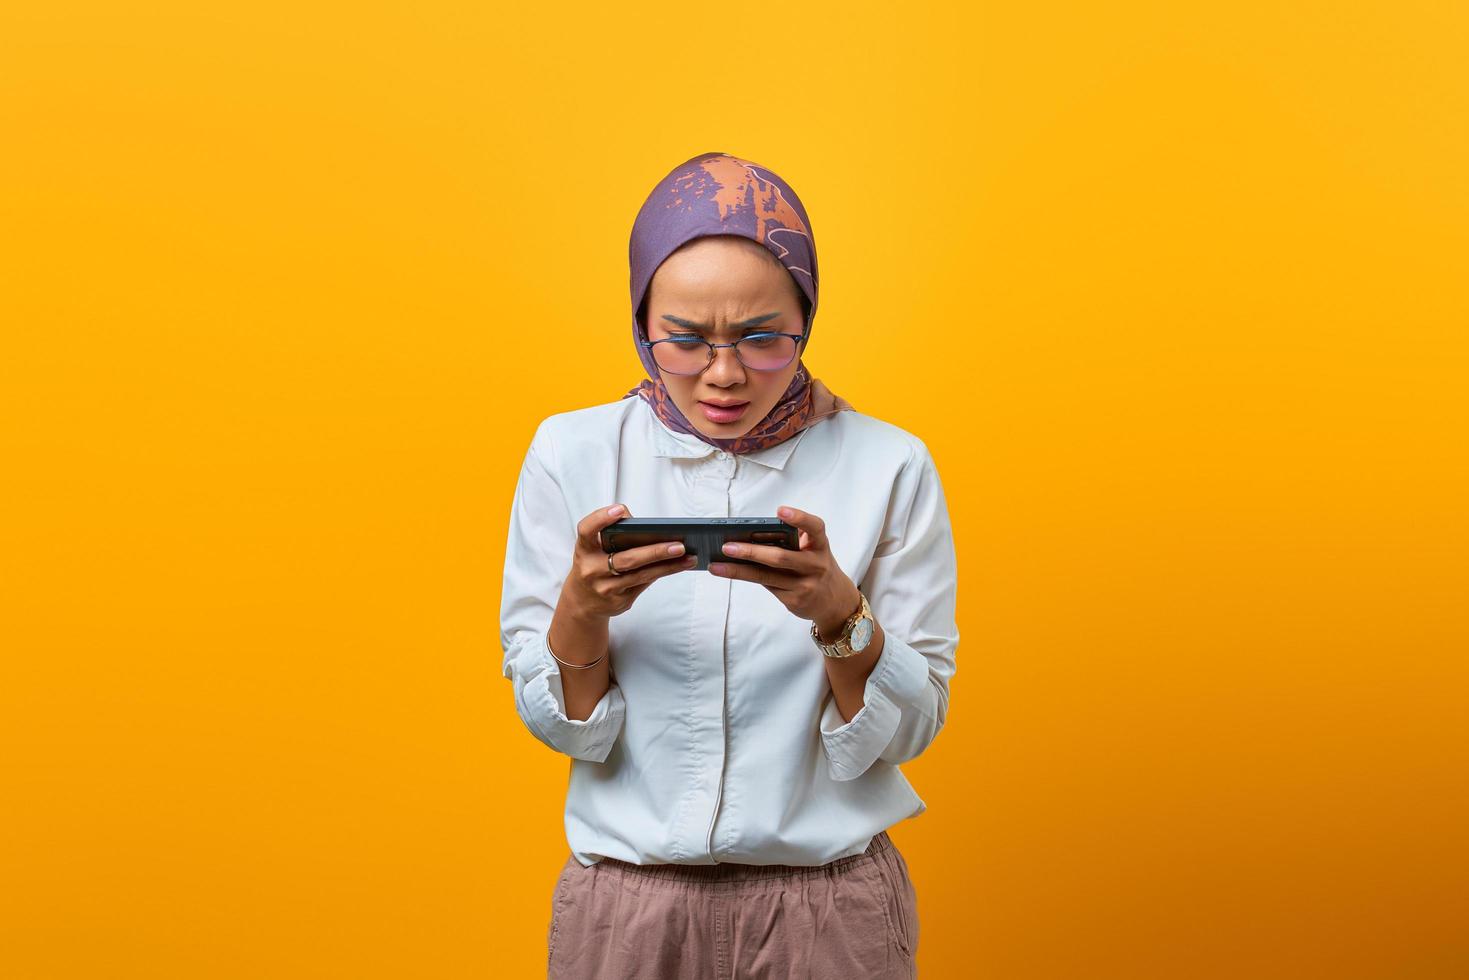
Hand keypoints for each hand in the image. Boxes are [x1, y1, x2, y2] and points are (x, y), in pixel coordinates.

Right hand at [561, 504, 697, 619]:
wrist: (582, 602)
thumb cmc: (594, 564)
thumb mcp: (594, 547)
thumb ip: (613, 532)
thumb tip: (651, 527)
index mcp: (584, 550)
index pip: (587, 530)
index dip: (601, 519)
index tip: (619, 510)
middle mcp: (591, 570)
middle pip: (627, 559)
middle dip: (655, 552)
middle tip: (679, 544)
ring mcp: (606, 589)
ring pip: (641, 575)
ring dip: (668, 566)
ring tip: (688, 557)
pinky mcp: (619, 601)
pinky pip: (644, 584)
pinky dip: (662, 573)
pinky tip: (678, 566)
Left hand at [710, 505, 860, 636]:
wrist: (835, 601)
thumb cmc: (815, 566)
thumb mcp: (813, 550)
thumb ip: (791, 540)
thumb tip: (748, 535)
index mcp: (820, 545)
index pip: (815, 527)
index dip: (799, 518)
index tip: (780, 510)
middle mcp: (816, 565)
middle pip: (780, 557)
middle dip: (751, 552)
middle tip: (727, 546)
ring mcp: (805, 585)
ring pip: (766, 576)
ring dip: (738, 570)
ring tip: (716, 565)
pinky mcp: (795, 600)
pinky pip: (766, 587)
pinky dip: (746, 578)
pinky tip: (729, 573)